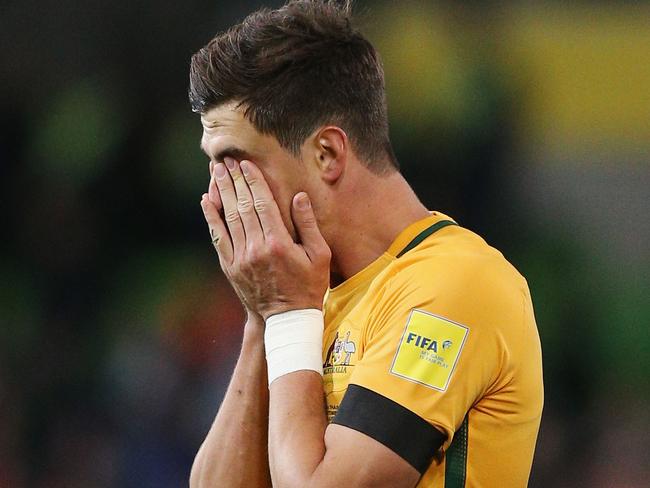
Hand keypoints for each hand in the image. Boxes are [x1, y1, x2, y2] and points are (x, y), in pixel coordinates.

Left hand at [200, 157, 330, 319]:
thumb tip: (299, 196)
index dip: (253, 181)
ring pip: (228, 218)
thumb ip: (308, 225)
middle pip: (242, 206)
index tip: (246, 164)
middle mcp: (256, 248)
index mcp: (279, 243)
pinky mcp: (231, 266)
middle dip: (234, 180)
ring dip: (221, 192)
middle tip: (227, 160)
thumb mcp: (320, 256)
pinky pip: (218, 237)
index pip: (262, 203)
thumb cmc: (309, 285)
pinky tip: (207, 200)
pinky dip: (212, 217)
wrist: (287, 319)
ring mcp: (240, 258)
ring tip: (216, 172)